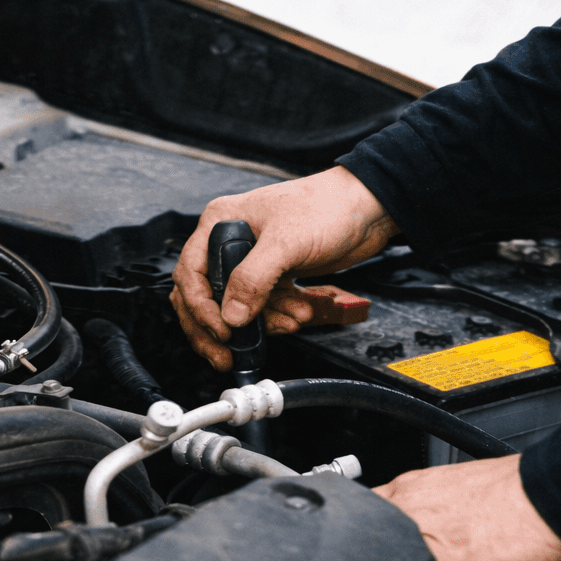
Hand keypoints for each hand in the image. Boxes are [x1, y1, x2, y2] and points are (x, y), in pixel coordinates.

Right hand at [170, 166, 399, 369]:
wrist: (369, 209)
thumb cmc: (328, 206)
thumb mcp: (285, 243)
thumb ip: (253, 279)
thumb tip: (231, 315)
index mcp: (221, 223)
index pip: (192, 274)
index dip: (201, 308)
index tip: (221, 331)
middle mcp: (231, 241)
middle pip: (207, 297)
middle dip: (219, 329)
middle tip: (228, 353)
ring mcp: (253, 260)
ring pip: (238, 307)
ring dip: (262, 323)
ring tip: (288, 322)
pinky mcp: (275, 274)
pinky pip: (264, 307)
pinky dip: (278, 316)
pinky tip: (296, 315)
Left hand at [374, 455, 560, 560]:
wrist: (556, 495)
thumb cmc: (521, 492)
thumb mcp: (462, 489)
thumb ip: (434, 507)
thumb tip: (431, 529)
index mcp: (413, 485)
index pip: (368, 516)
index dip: (379, 540)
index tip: (395, 551)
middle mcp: (410, 505)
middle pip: (370, 545)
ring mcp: (422, 533)